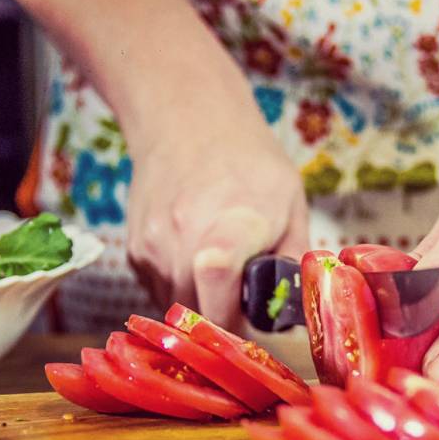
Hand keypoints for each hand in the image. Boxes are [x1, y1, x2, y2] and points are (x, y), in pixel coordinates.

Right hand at [126, 119, 307, 330]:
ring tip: (221, 270)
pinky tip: (195, 257)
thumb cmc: (248, 162)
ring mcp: (154, 251)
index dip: (236, 320)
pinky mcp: (135, 253)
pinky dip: (182, 288)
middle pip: (201, 316)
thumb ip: (293, 260)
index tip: (252, 317)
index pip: (219, 291)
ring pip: (178, 309)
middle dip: (225, 319)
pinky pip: (160, 292)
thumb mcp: (291, 203)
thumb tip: (303, 308)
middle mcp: (183, 244)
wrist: (186, 119)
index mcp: (229, 230)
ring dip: (202, 304)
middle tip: (244, 296)